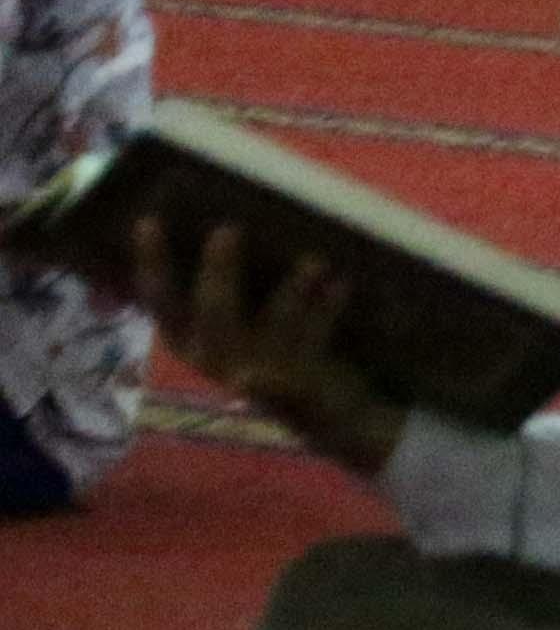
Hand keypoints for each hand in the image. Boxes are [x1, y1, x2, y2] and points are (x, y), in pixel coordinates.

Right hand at [131, 220, 403, 475]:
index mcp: (191, 343)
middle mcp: (218, 360)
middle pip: (211, 315)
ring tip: (313, 261)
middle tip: (226, 229)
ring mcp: (260, 372)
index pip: (161, 303)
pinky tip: (340, 283)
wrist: (323, 414)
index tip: (148, 221)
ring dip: (291, 292)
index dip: (152, 265)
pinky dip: (327, 310)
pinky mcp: (303, 380)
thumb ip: (225, 283)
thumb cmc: (272, 347)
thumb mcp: (239, 323)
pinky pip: (315, 339)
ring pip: (272, 328)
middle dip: (218, 273)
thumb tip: (218, 215)